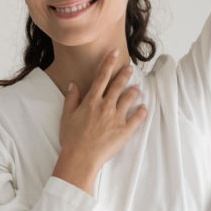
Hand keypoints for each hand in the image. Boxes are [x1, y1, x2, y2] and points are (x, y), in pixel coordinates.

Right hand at [53, 49, 147, 193]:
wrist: (80, 159)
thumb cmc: (71, 139)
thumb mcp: (66, 116)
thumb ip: (71, 98)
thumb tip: (73, 84)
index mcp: (91, 101)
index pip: (102, 76)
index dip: (109, 62)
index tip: (115, 52)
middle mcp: (106, 106)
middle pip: (118, 84)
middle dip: (125, 74)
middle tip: (130, 67)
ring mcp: (117, 117)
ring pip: (130, 98)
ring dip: (134, 91)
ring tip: (137, 88)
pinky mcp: (125, 130)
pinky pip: (137, 118)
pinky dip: (142, 111)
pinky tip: (144, 107)